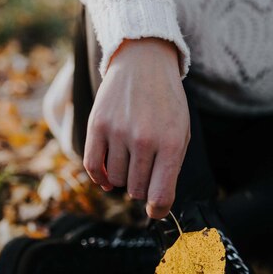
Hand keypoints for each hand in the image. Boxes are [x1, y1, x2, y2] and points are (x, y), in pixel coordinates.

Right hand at [83, 37, 189, 218]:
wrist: (144, 63)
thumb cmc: (166, 103)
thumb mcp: (180, 132)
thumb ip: (170, 169)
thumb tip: (156, 206)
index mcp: (170, 143)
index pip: (160, 194)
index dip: (158, 209)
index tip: (156, 210)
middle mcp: (143, 139)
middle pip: (136, 190)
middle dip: (142, 187)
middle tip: (146, 171)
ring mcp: (118, 132)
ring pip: (116, 180)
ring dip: (123, 177)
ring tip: (131, 160)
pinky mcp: (97, 125)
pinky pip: (92, 166)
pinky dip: (100, 176)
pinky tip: (108, 174)